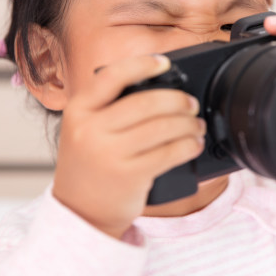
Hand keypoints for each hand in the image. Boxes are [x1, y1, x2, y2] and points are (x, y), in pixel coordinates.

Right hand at [52, 55, 205, 238]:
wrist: (80, 212)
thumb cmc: (89, 164)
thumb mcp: (84, 129)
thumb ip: (108, 107)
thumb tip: (158, 84)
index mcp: (78, 109)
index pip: (112, 76)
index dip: (143, 65)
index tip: (165, 63)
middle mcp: (90, 129)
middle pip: (146, 102)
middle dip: (178, 100)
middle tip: (191, 104)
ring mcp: (109, 154)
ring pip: (162, 127)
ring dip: (188, 123)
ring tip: (196, 125)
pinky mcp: (129, 176)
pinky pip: (169, 153)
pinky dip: (188, 145)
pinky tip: (193, 144)